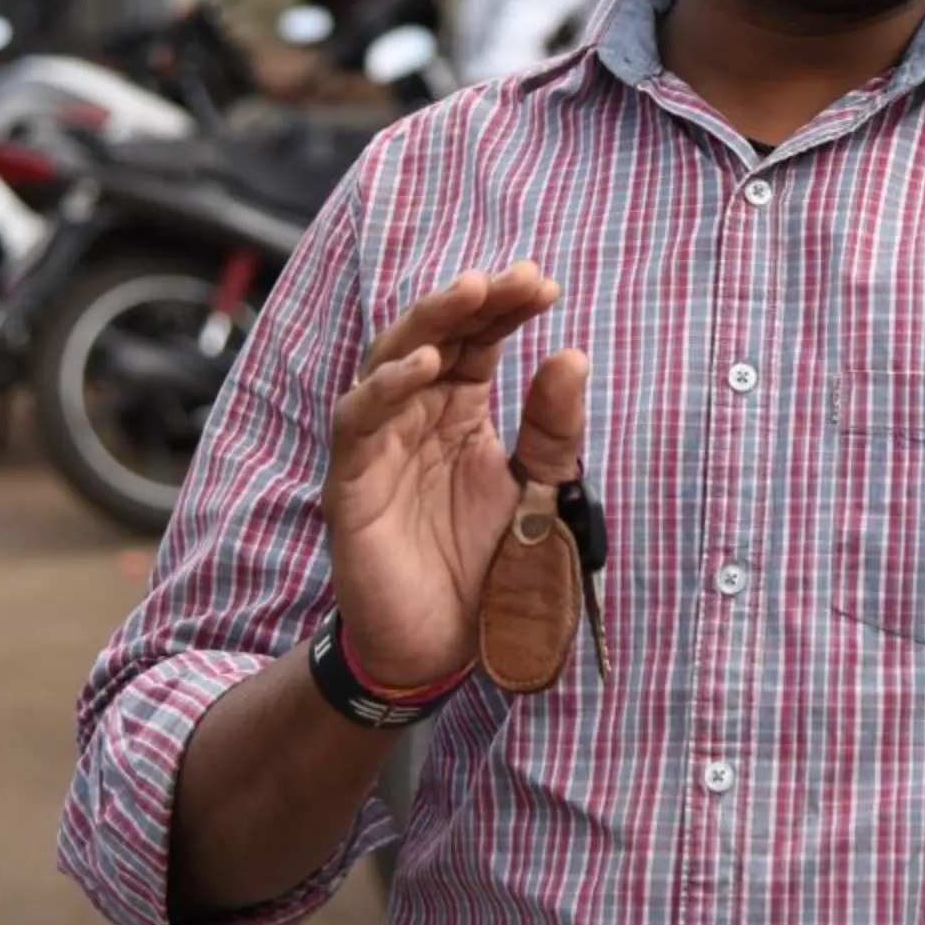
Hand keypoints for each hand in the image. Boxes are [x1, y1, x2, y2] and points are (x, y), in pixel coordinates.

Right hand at [324, 263, 586, 688]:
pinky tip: (423, 367)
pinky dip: (385, 389)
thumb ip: (554, 429)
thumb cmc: (486, 563)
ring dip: (428, 324)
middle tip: (515, 276)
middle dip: (471, 302)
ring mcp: (379, 446)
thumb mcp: (539, 488)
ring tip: (470, 293)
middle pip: (433, 337)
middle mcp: (416, 416)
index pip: (478, 341)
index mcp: (460, 408)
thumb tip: (572, 355)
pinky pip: (358, 424)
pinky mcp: (351, 484)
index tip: (544, 283)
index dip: (505, 308)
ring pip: (388, 363)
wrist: (445, 647)